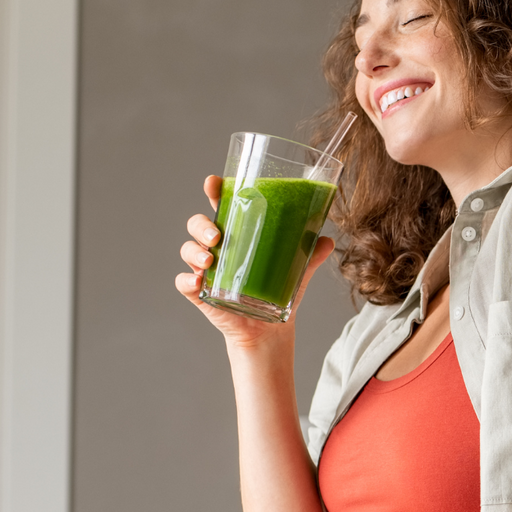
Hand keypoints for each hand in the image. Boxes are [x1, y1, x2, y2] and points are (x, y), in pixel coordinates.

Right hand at [175, 174, 335, 351]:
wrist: (269, 328)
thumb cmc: (277, 290)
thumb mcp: (296, 270)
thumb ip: (310, 254)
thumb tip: (327, 240)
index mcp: (237, 232)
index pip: (221, 205)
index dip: (213, 190)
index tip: (213, 182)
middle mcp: (217, 247)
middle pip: (197, 224)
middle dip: (202, 225)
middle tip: (217, 236)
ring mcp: (205, 269)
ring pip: (188, 250)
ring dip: (194, 251)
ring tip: (209, 259)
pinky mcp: (200, 293)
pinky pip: (183, 283)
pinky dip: (187, 281)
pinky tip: (197, 281)